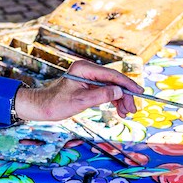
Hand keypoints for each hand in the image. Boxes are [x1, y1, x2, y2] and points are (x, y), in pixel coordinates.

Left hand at [14, 60, 140, 120]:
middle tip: (132, 110)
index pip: (112, 75)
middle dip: (124, 95)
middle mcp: (87, 69)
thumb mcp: (81, 102)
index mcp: (84, 69)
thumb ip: (101, 96)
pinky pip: (105, 90)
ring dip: (120, 99)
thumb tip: (119, 92)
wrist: (42, 107)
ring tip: (126, 113)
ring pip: (111, 86)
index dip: (127, 84)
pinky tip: (118, 110)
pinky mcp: (88, 84)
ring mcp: (88, 76)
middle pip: (113, 80)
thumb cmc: (57, 104)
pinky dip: (112, 100)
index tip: (139, 92)